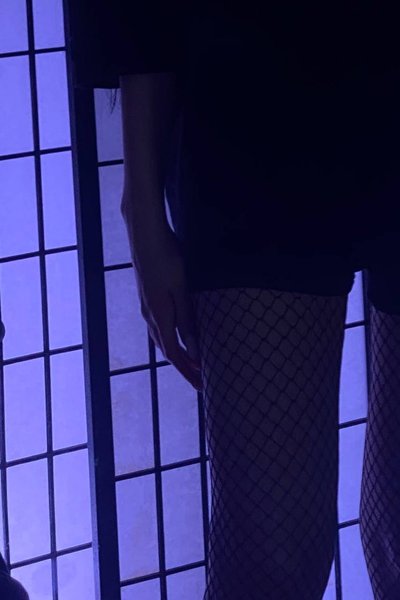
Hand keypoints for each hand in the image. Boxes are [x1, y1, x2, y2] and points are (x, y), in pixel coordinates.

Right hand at [123, 216, 202, 392]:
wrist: (145, 235)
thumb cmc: (167, 258)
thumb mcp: (182, 290)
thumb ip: (188, 320)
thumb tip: (194, 350)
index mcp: (160, 316)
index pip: (174, 354)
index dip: (188, 371)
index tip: (202, 387)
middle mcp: (151, 316)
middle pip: (168, 350)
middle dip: (185, 367)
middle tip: (201, 382)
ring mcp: (148, 307)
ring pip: (163, 339)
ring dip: (178, 354)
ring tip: (193, 364)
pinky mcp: (149, 297)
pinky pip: (161, 327)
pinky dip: (172, 339)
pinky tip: (179, 336)